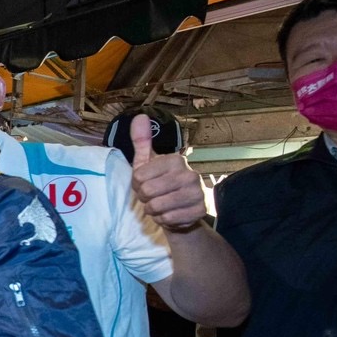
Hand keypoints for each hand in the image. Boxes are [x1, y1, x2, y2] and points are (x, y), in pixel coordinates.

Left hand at [130, 116, 206, 230]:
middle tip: (152, 197)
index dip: (137, 185)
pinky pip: (168, 219)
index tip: (145, 184)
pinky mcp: (199, 211)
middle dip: (144, 198)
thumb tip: (140, 116)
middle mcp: (189, 174)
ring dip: (153, 210)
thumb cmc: (159, 183)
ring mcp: (197, 193)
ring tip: (160, 205)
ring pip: (157, 207)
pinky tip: (170, 214)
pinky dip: (163, 220)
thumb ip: (142, 141)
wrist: (181, 209)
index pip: (139, 177)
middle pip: (147, 192)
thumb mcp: (147, 163)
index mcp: (175, 160)